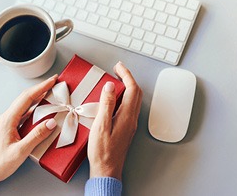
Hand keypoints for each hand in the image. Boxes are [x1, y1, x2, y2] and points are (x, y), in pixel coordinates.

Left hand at [0, 75, 57, 194]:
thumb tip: (51, 122)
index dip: (41, 87)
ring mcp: (8, 122)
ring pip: (25, 105)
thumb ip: (36, 136)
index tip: (52, 80)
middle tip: (54, 82)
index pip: (27, 98)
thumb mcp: (20, 151)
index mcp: (8, 119)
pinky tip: (41, 110)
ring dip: (38, 97)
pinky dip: (35, 108)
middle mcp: (7, 118)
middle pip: (26, 97)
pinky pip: (24, 113)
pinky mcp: (10, 128)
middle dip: (40, 88)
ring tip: (50, 93)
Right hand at [87, 62, 142, 179]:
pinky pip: (129, 107)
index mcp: (126, 116)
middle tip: (118, 70)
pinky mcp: (125, 128)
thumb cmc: (103, 151)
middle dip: (128, 78)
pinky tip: (115, 98)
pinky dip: (124, 97)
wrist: (107, 169)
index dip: (126, 75)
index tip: (118, 66)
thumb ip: (106, 104)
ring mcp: (129, 124)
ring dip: (127, 87)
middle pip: (136, 93)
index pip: (132, 89)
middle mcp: (131, 119)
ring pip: (134, 100)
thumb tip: (110, 86)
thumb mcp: (101, 125)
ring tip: (116, 80)